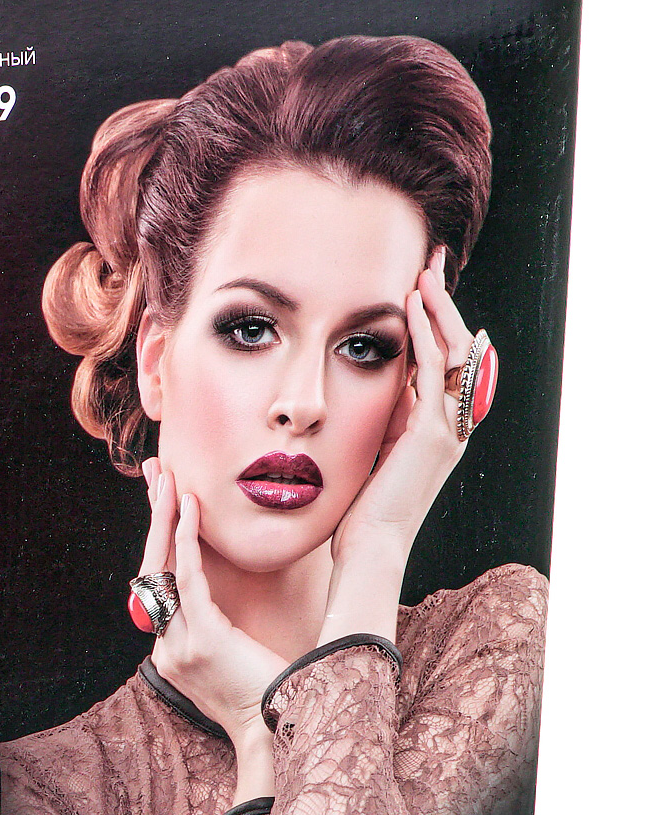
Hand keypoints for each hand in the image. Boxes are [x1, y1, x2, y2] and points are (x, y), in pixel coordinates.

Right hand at [139, 458, 287, 799]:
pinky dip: (188, 540)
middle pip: (151, 569)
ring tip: (171, 480)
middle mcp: (166, 647)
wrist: (278, 735)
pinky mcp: (202, 640)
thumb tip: (232, 606)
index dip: (161, 540)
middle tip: (157, 476)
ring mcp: (179, 645)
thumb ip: (224, 634)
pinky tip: (192, 509)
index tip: (165, 504)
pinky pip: (189, 579)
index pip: (160, 584)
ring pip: (164, 568)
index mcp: (171, 652)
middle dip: (155, 519)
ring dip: (167, 519)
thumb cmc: (271, 699)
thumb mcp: (238, 663)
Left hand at [324, 247, 490, 639]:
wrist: (367, 552)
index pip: (444, 362)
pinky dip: (424, 336)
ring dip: (439, 309)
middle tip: (429, 263)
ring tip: (423, 273)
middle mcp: (449, 425)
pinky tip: (409, 309)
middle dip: (444, 303)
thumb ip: (372, 423)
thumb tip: (355, 393)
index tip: (416, 286)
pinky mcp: (430, 434)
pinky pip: (434, 372)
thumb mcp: (366, 455)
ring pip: (455, 352)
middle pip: (461, 347)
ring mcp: (446, 429)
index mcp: (432, 429)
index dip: (434, 322)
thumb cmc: (355, 515)